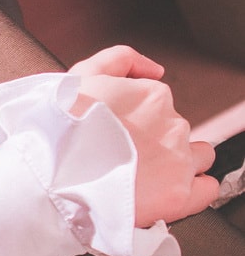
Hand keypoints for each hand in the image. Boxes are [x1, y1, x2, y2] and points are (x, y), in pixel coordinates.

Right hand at [68, 45, 217, 225]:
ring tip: (146, 176)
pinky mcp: (179, 195)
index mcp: (153, 96)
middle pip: (175, 130)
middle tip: (124, 157)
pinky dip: (194, 189)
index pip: (160, 104)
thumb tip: (156, 69)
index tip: (119, 134)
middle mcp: (172, 125)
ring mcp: (178, 161)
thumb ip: (121, 59)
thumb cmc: (60, 129)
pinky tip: (168, 191)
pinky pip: (206, 189)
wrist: (50, 178)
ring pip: (198, 157)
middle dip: (156, 142)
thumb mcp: (81, 76)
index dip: (138, 120)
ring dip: (179, 163)